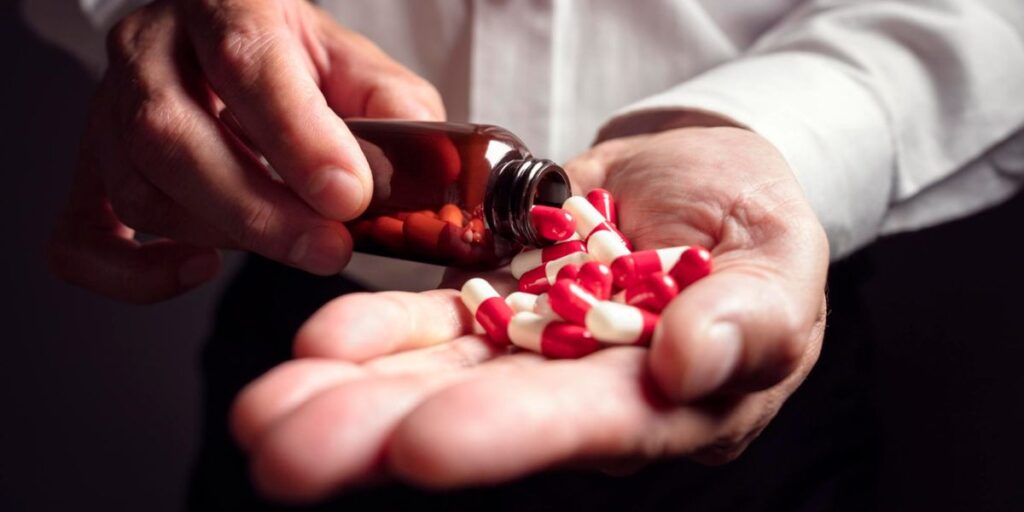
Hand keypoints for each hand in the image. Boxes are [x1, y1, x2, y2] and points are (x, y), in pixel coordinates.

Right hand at [49, 0, 444, 302]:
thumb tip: (424, 174)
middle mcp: (151, 49)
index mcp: (224, 2)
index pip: (247, 62)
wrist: (233, 45)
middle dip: (260, 210)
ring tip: (295, 243)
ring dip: (223, 235)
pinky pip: (84, 234)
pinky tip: (196, 270)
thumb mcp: (358, 67)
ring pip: (140, 186)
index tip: (348, 196)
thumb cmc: (298, 63)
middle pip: (175, 135)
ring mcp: (110, 109)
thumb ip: (396, 112)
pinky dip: (135, 273)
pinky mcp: (95, 166)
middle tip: (328, 248)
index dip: (297, 138)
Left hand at [231, 126, 828, 502]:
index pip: (588, 424)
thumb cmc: (760, 223)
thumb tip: (694, 363)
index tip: (424, 444)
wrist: (701, 177)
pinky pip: (431, 320)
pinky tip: (316, 346)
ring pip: (436, 375)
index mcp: (668, 402)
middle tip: (287, 455)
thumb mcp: (780, 260)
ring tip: (262, 416)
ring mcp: (531, 346)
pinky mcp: (496, 301)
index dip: (508, 434)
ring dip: (350, 393)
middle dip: (384, 434)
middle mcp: (585, 390)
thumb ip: (752, 315)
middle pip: (482, 417)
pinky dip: (376, 331)